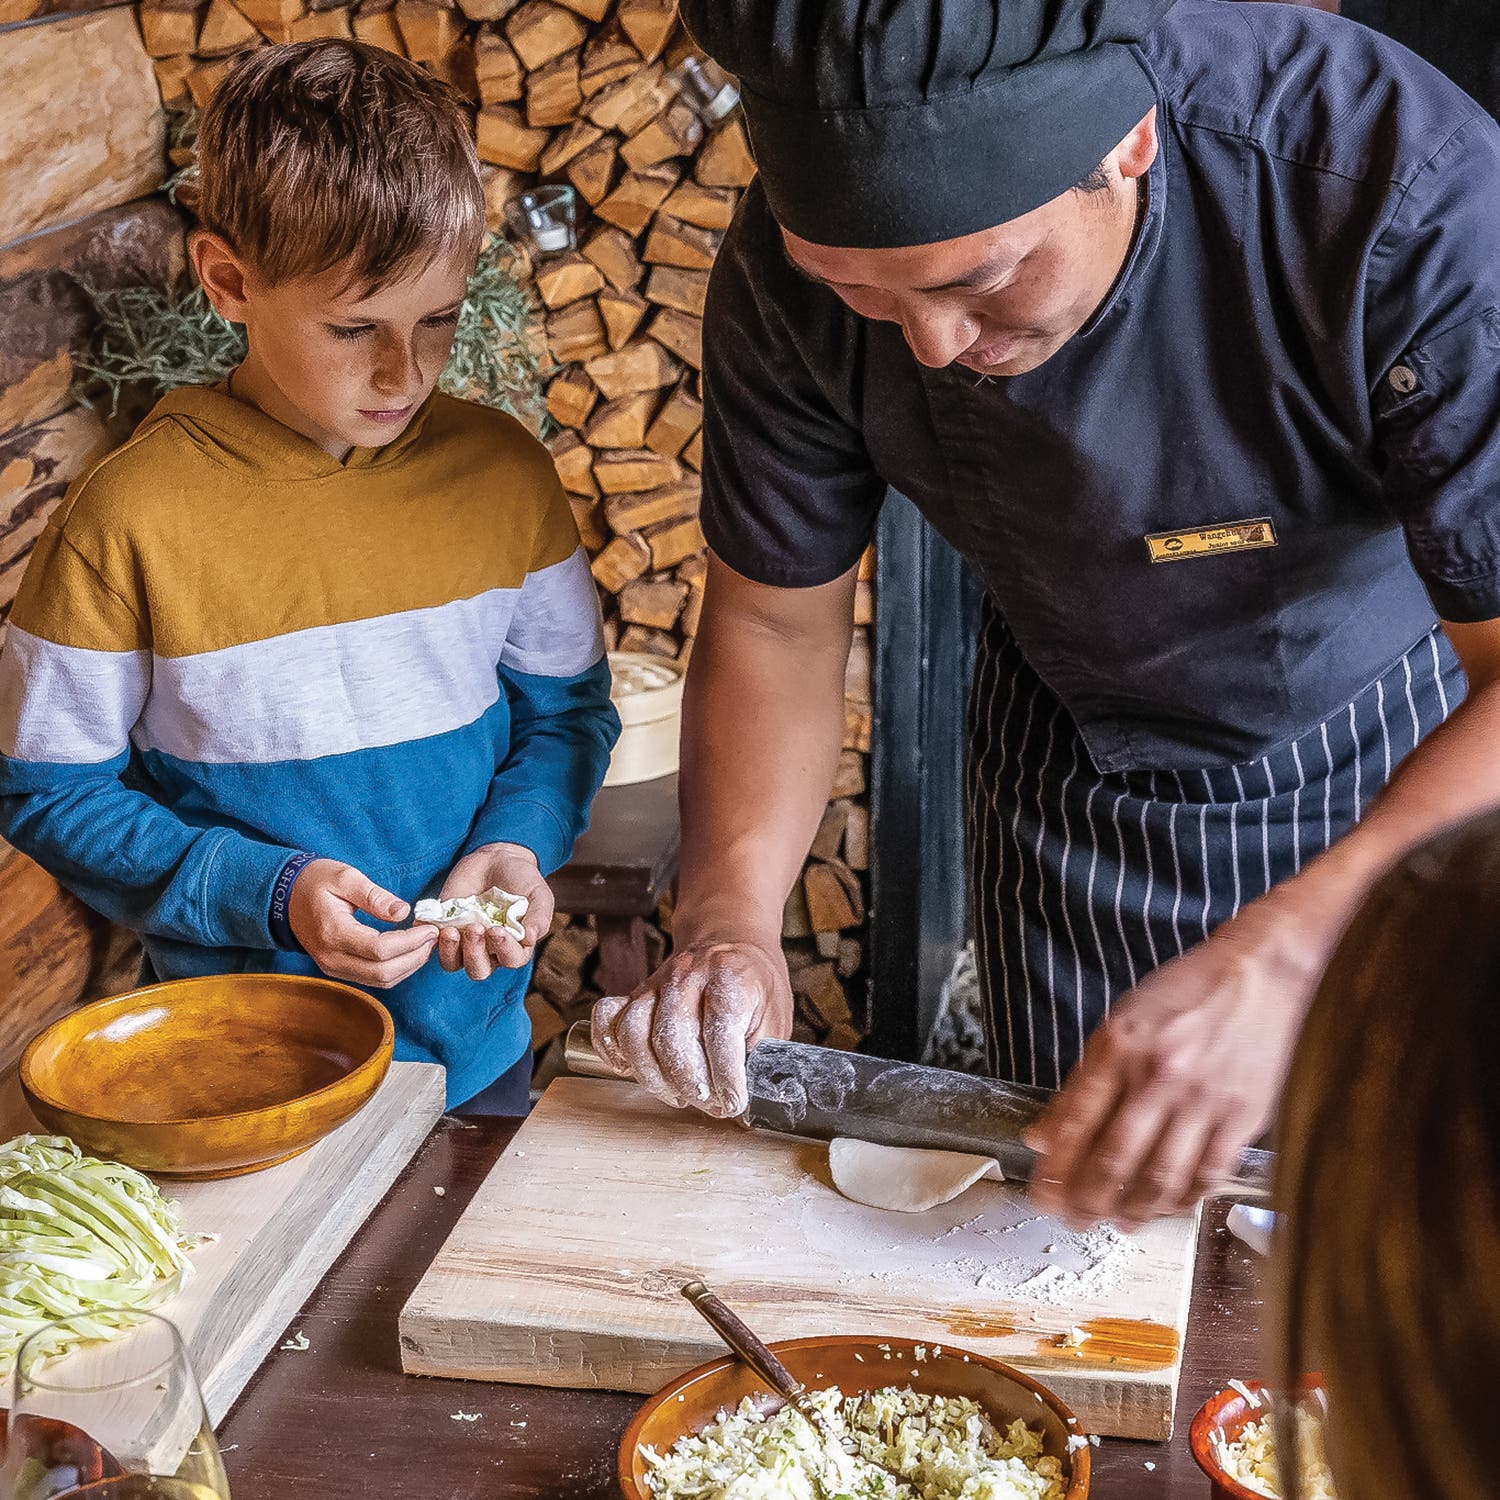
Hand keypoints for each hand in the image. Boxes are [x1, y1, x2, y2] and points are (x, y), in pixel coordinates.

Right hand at [288, 859, 435, 988]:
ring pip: (380, 981)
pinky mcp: (339, 970)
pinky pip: (373, 979)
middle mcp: (331, 957)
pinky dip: (396, 969)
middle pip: (382, 972)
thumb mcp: (345, 877)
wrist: (285, 897)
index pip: (379, 950)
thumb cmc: (316, 882)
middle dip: (415, 957)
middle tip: (434, 937)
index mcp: (333, 932)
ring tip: (426, 944)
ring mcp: (333, 967)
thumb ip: (374, 895)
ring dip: (408, 966)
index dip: (410, 942)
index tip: (430, 928)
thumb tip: (403, 912)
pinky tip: (410, 951)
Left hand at [429, 842, 552, 980]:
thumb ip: (539, 916)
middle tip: (474, 928)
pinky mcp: (445, 929)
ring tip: (451, 930)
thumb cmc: (522, 879)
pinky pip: (433, 945)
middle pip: (479, 970)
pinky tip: (433, 926)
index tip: (497, 930)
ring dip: (451, 952)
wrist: (497, 859)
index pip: (511, 959)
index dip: (504, 950)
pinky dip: (431, 939)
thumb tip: (530, 938)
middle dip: (474, 954)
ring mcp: (465, 941)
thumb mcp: (538, 894)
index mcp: (515, 945)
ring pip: (453, 963)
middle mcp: (489, 950)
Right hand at [591, 939, 793, 1117]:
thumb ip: (761, 1052)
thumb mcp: (775, 1014)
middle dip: (691, 1084)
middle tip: (710, 1104)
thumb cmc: (755, 983)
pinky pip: (609, 1019)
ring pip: (635, 1033)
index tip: (733, 1102)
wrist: (732, 939)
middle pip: (673, 1038)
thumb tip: (751, 1096)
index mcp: (730, 977)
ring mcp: (657, 982)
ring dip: (654, 1076)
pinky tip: (628, 1069)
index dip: (726, 1077)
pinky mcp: (637, 992)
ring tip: (679, 1095)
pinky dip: (610, 1048)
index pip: (720, 1033)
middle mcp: (688, 975)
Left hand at [1024, 899, 1320, 1230]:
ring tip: (1116, 1221)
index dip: (1056, 1168)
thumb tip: (1043, 1135)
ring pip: (1159, 1176)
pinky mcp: (1242, 1117)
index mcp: (1120, 1048)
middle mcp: (1158, 1076)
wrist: (1260, 974)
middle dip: (1087, 1200)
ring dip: (1132, 1209)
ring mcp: (1202, 1099)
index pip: (1076, 1123)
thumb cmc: (1187, 995)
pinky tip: (1166, 1207)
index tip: (1042, 1194)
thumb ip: (1082, 1083)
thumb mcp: (1122, 1023)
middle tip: (1073, 1219)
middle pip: (1114, 1159)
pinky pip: (1206, 1174)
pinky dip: (1182, 1200)